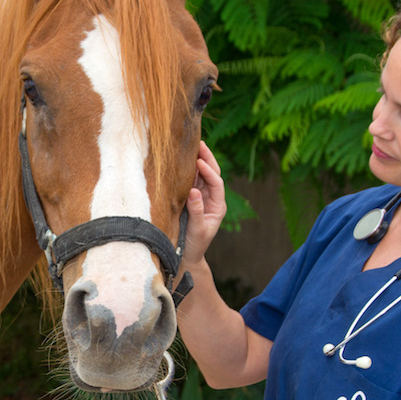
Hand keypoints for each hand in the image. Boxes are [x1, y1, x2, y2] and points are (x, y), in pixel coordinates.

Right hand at [181, 141, 225, 268]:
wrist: (187, 257)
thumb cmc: (194, 246)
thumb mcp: (197, 230)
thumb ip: (196, 211)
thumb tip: (194, 191)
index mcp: (218, 206)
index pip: (217, 183)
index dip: (209, 171)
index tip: (199, 162)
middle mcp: (212, 199)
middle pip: (212, 174)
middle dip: (207, 158)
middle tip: (200, 143)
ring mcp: (201, 198)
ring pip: (201, 175)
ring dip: (197, 161)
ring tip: (192, 146)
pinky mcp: (191, 199)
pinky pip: (191, 181)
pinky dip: (187, 170)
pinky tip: (182, 160)